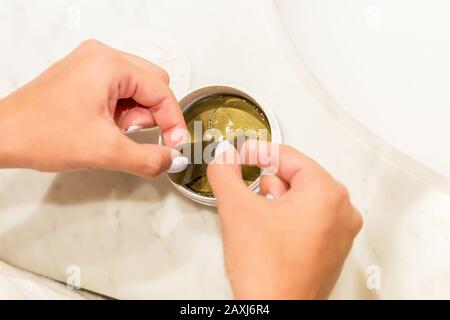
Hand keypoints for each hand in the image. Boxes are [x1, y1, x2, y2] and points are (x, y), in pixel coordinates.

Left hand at [0, 40, 186, 175]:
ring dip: (136, 114)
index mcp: (110, 64)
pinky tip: (106, 126)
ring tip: (114, 131)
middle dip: (151, 115)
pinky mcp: (84, 75)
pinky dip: (122, 111)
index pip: (162, 91)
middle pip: (153, 84)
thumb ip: (149, 158)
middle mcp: (102, 56)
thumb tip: (173, 159)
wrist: (3, 136)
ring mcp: (91, 63)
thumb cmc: (42, 133)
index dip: (174, 122)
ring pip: (138, 87)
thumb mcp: (106, 152)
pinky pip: (120, 89)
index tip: (176, 146)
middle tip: (133, 135)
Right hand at [207, 141, 362, 298]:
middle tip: (251, 203)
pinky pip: (307, 221)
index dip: (257, 152)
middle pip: (295, 178)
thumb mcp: (237, 209)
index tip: (240, 155)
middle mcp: (342, 211)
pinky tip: (271, 239)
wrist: (274, 313)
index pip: (287, 156)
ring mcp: (340, 233)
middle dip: (267, 186)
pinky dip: (287, 222)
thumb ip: (225, 173)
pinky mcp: (332, 250)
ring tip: (260, 227)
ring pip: (300, 200)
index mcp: (327, 193)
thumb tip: (223, 158)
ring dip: (275, 204)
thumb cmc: (267, 271)